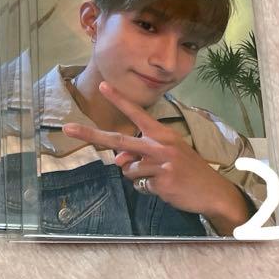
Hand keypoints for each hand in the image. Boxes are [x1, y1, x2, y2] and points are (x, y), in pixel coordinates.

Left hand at [63, 81, 251, 235]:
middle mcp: (160, 144)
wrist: (211, 191)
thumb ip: (139, 156)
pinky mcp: (161, 180)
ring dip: (137, 177)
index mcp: (162, 134)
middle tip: (67, 128)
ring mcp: (161, 162)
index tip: (104, 86)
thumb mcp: (165, 158)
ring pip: (127, 169)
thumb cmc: (186, 171)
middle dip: (91, 134)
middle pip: (119, 140)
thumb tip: (119, 162)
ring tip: (159, 178)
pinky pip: (140, 186)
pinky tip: (165, 188)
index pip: (137, 114)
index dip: (120, 100)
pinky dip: (148, 190)